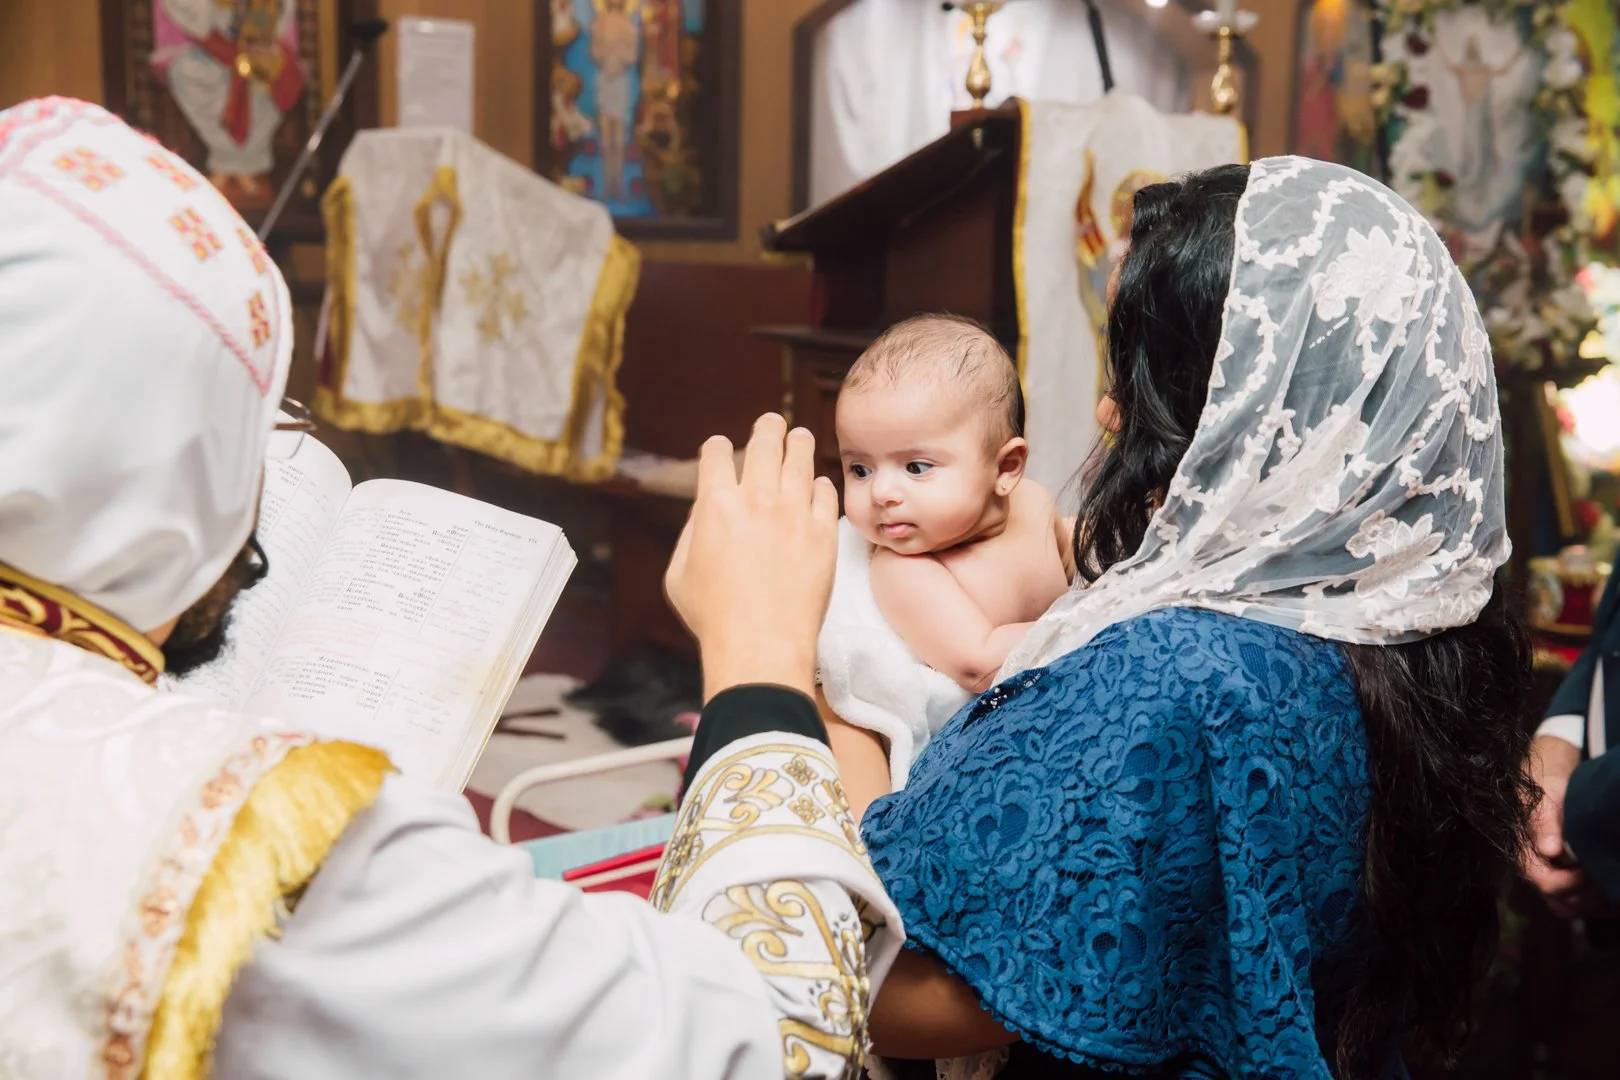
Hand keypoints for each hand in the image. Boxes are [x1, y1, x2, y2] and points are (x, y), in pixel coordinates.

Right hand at [665, 414, 838, 700]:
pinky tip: (817, 485)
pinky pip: (825, 494)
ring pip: (800, 460)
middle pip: (764, 445)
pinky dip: (819, 485)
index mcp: (715, 505)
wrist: (761, 645)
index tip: (722, 449)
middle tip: (771, 423)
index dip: (718, 448)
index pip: (717, 454)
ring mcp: (793, 514)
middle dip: (766, 429)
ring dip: (798, 443)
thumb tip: (705, 510)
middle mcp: (756, 500)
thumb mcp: (678, 574)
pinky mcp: (822, 534)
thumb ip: (691, 534)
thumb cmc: (713, 617)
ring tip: (800, 436)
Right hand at [1522, 735, 1611, 917]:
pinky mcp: (1565, 874)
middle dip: (1590, 896)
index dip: (1576, 884)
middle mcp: (1538, 869)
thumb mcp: (1543, 797)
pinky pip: (1581, 902)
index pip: (1550, 885)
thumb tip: (1550, 850)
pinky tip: (1617, 893)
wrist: (1547, 778)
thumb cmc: (1543, 784)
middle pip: (1563, 903)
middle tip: (1610, 875)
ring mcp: (1552, 874)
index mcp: (1527, 853)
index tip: (1594, 867)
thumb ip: (1544, 823)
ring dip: (1597, 904)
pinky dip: (1601, 903)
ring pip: (1573, 907)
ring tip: (1617, 887)